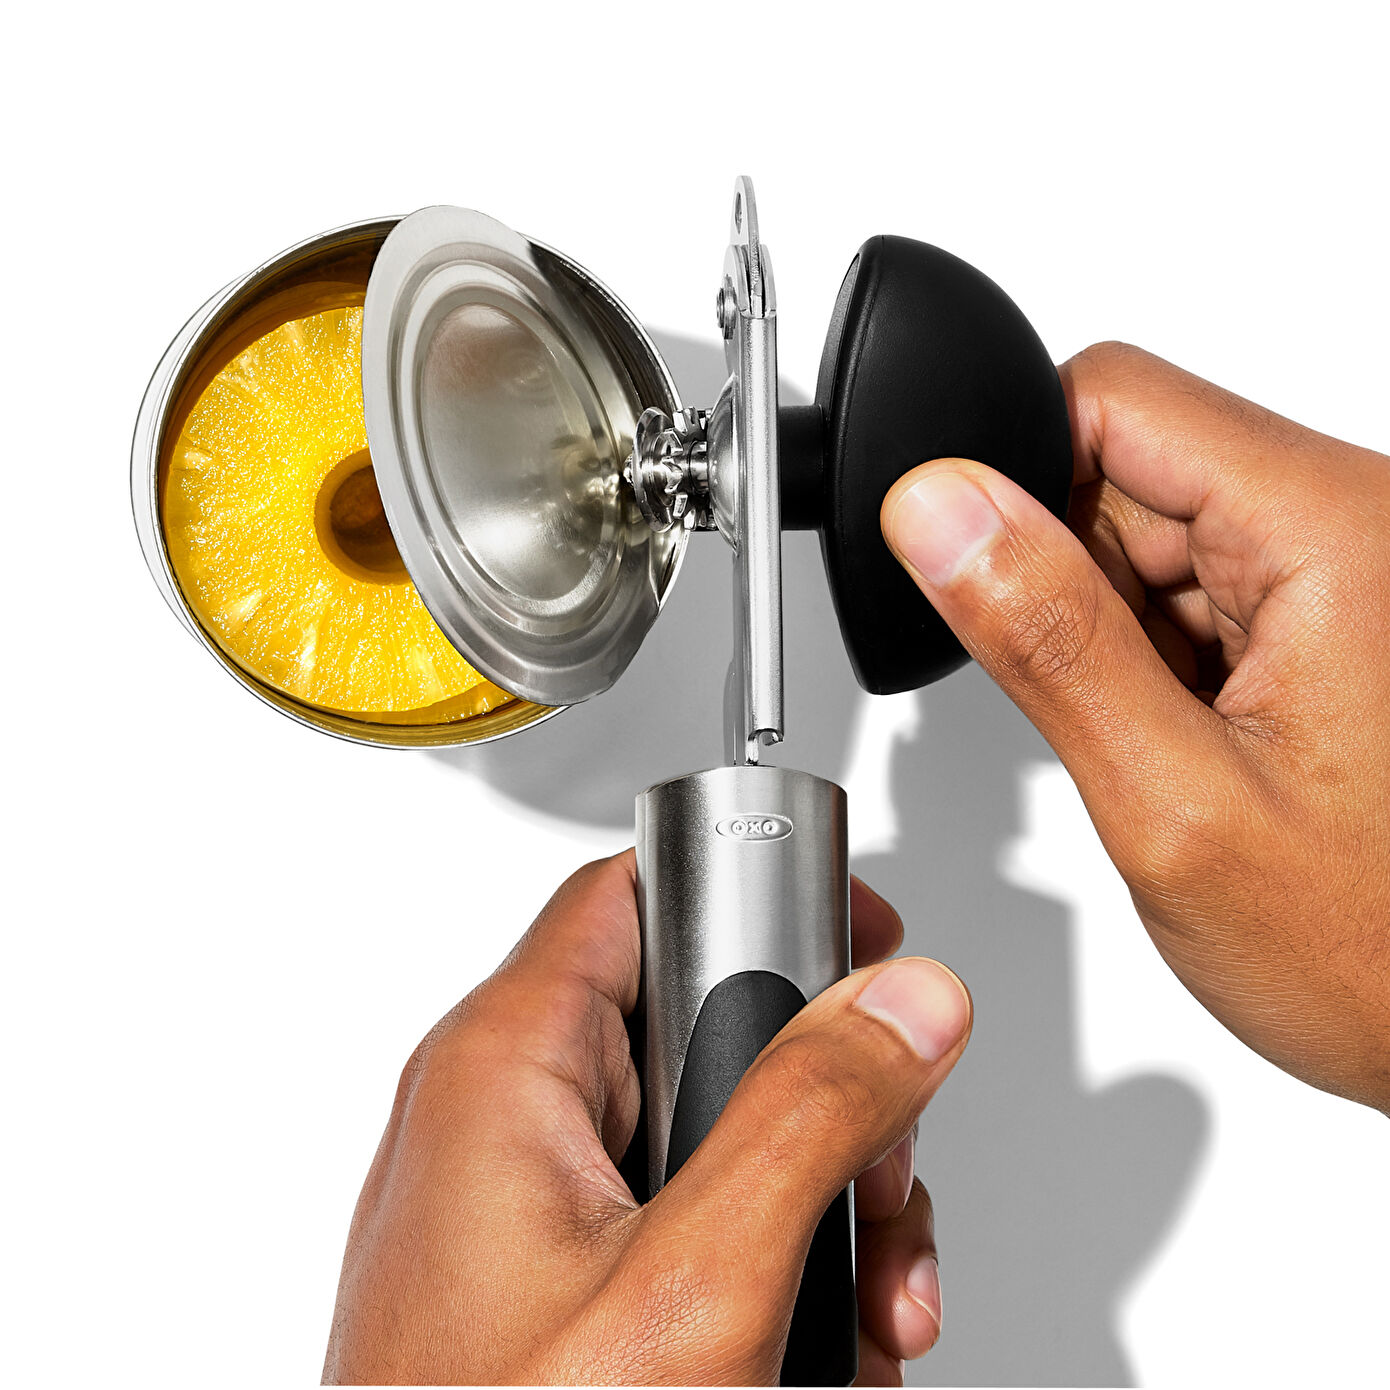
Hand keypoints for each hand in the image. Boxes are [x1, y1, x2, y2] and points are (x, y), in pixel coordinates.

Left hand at [323, 853, 971, 1384]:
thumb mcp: (697, 1284)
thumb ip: (809, 1116)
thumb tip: (904, 999)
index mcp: (505, 1067)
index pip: (640, 890)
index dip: (755, 889)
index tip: (855, 934)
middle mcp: (513, 1118)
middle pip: (708, 1015)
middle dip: (825, 1098)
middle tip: (877, 1174)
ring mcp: (543, 1205)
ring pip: (728, 1129)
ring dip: (824, 1205)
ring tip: (862, 1297)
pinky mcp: (573, 1278)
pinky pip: (704, 1219)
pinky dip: (781, 1268)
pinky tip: (818, 1344)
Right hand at [881, 341, 1389, 1111]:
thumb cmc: (1381, 950)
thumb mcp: (1171, 801)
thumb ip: (1046, 637)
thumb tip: (939, 508)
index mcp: (1335, 530)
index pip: (1111, 396)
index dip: (1011, 476)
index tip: (987, 582)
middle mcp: (1357, 522)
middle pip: (1123, 459)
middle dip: (1072, 579)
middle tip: (1117, 708)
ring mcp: (1349, 566)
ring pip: (1144, 527)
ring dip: (1115, 628)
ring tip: (1173, 736)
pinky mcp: (1335, 609)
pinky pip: (1191, 587)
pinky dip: (1157, 656)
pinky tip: (1198, 733)